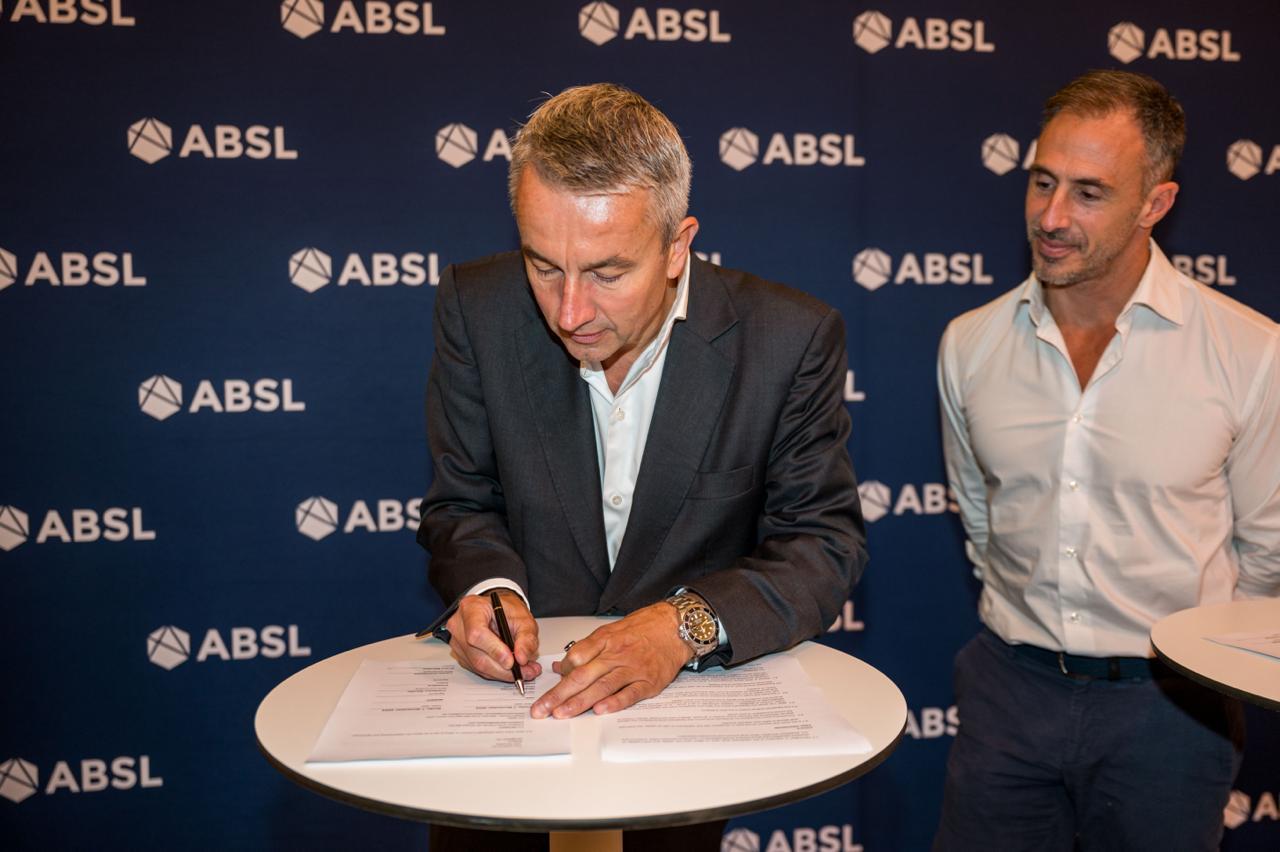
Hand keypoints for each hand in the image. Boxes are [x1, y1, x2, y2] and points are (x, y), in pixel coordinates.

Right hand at [446, 591, 541, 682]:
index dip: (494, 650)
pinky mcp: (462, 655)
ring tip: (525, 671)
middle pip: (477, 655)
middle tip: (527, 671)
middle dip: (504, 668)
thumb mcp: (524, 618)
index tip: (512, 661)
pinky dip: (497, 672)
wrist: (498, 610)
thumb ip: (526, 638)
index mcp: (472, 608)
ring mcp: (458, 642)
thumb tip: (522, 658)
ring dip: (503, 673)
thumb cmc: (507, 610)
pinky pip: (478, 670)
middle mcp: (459, 625)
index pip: (476, 633)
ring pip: (478, 666)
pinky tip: (512, 669)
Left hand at [531, 602, 691, 718]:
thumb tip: (560, 666)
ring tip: (561, 714)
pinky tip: (600, 710)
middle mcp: (616, 654)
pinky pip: (629, 694)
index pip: (575, 658)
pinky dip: (615, 702)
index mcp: (604, 640)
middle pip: (582, 675)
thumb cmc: (642, 629)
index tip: (545, 691)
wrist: (674, 626)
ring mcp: (632, 668)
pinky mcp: (649, 682)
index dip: (559, 675)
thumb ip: (585, 649)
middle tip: (541, 710)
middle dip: (558, 694)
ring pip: (602, 686)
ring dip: (579, 702)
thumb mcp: (610, 632)